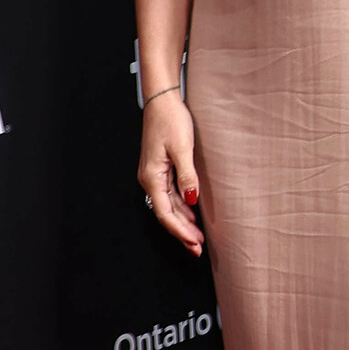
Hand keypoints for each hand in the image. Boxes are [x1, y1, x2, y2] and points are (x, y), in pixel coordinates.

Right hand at [138, 91, 203, 256]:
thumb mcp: (182, 148)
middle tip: (198, 248)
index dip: (180, 231)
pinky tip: (192, 214)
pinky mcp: (161, 168)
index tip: (194, 243)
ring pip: (169, 206)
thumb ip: (187, 176)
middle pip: (166, 213)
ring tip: (198, 237)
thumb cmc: (170, 120)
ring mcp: (155, 174)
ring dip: (183, 222)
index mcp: (152, 177)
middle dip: (182, 232)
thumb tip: (192, 200)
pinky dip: (182, 207)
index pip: (166, 213)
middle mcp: (150, 179)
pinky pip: (170, 195)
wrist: (162, 101)